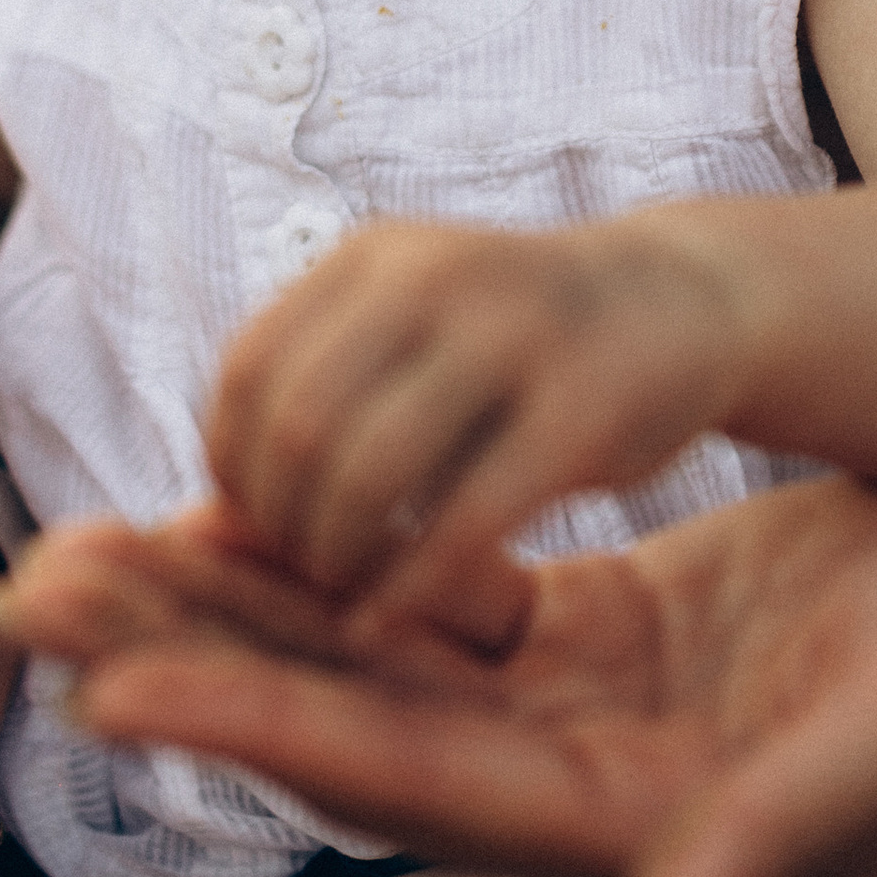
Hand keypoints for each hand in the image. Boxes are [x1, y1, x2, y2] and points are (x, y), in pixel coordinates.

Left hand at [0, 476, 876, 876]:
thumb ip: (779, 838)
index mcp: (624, 819)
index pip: (396, 770)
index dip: (253, 719)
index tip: (110, 677)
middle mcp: (567, 785)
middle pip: (338, 717)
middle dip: (181, 652)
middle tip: (27, 592)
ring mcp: (571, 717)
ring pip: (360, 657)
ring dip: (225, 601)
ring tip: (86, 547)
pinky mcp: (588, 648)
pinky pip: (420, 609)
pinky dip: (324, 561)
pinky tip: (235, 509)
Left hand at [204, 211, 757, 615]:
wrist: (683, 303)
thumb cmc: (516, 349)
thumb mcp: (410, 327)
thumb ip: (319, 397)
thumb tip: (193, 525)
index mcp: (372, 259)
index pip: (248, 369)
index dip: (232, 469)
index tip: (253, 531)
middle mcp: (432, 276)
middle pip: (295, 422)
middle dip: (279, 523)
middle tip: (304, 577)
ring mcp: (513, 332)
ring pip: (364, 469)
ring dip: (338, 557)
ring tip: (352, 593)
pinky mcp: (585, 406)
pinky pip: (467, 514)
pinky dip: (413, 584)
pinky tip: (397, 617)